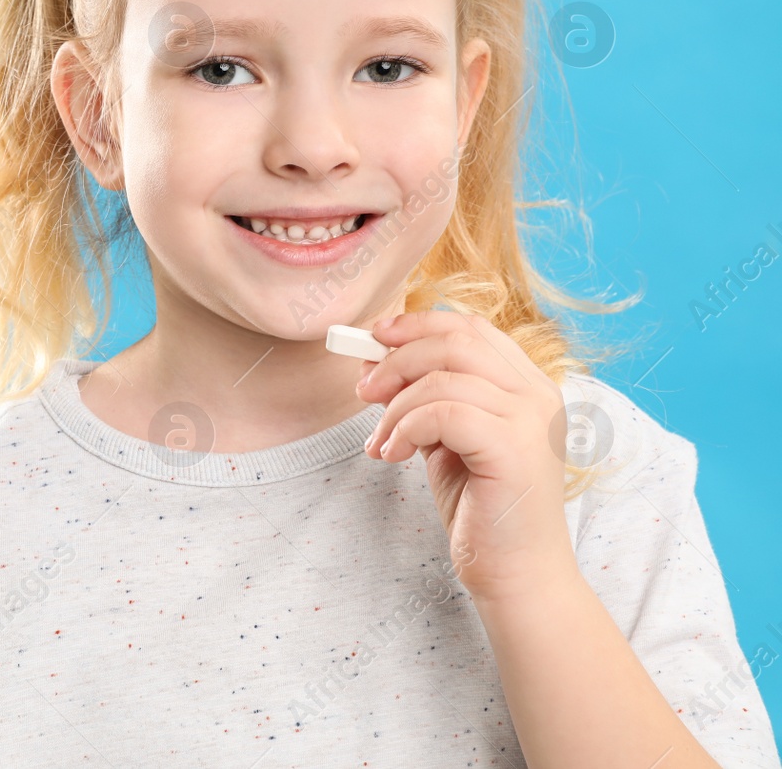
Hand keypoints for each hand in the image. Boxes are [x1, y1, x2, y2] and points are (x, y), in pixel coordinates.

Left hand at [356, 310, 577, 601]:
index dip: (418, 324)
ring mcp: (531, 421)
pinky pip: (443, 413)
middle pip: (456, 341)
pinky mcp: (514, 449)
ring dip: (395, 406)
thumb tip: (375, 361)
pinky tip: (393, 455)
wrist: (516, 575)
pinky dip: (405, 429)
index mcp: (527, 387)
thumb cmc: (481, 510)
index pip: (472, 328)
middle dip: (397, 358)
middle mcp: (537, 396)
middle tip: (363, 390)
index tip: (374, 338)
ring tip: (380, 442)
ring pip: (443, 377)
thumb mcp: (446, 440)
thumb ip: (424, 399)